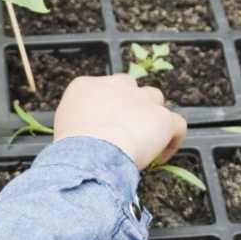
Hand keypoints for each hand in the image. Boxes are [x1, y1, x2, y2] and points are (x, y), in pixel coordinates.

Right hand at [52, 73, 185, 170]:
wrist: (91, 152)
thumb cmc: (71, 145)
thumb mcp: (63, 124)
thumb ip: (78, 117)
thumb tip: (89, 129)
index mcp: (88, 85)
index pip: (103, 88)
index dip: (108, 107)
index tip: (106, 126)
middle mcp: (117, 85)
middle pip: (131, 89)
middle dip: (131, 106)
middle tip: (126, 131)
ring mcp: (142, 99)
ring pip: (155, 100)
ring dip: (152, 117)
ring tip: (146, 140)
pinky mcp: (163, 118)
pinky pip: (177, 124)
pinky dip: (173, 139)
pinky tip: (163, 154)